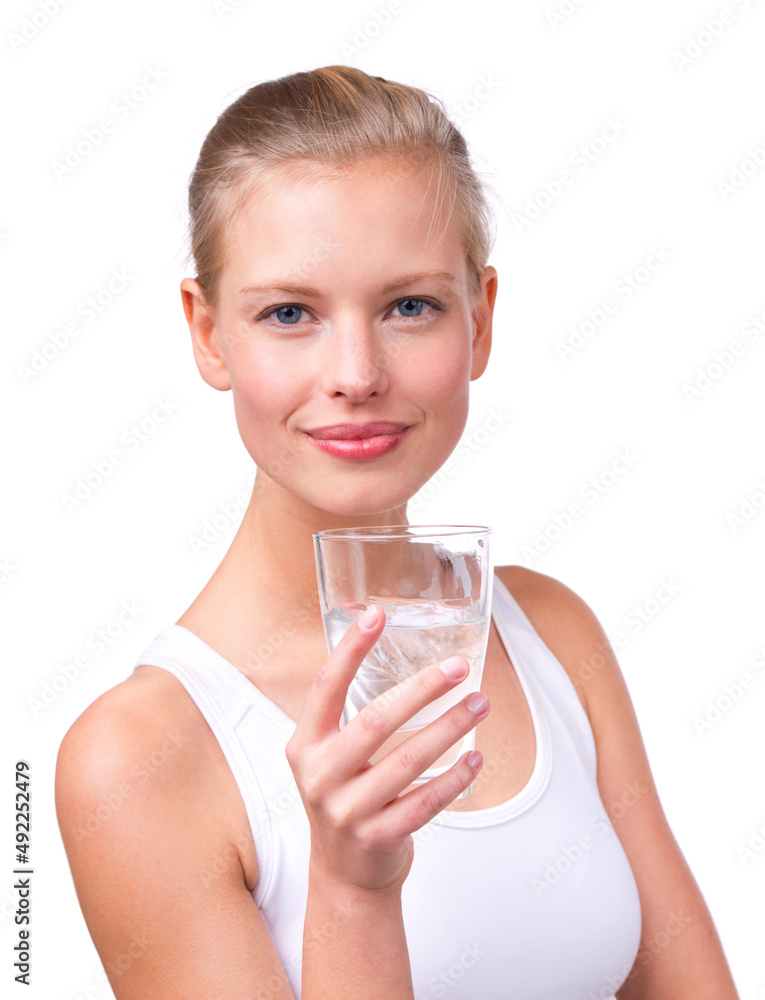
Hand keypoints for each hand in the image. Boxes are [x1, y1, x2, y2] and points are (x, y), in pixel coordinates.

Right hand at [285, 604, 488, 893]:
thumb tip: (385, 650)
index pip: (326, 687)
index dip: (350, 651)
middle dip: (422, 690)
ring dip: (450, 728)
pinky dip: (454, 777)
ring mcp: (346, 811)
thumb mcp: (328, 756)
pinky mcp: (377, 838)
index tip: (376, 615)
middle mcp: (320, 775)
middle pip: (376, 722)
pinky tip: (474, 757)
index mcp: (305, 745)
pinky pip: (425, 802)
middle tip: (458, 667)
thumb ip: (347, 714)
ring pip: (407, 760)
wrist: (343, 875)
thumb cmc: (344, 798)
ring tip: (479, 704)